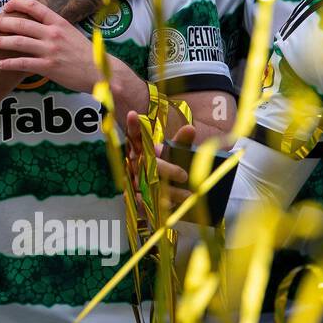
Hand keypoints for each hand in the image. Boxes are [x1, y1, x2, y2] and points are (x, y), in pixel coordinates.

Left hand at [0, 0, 97, 93]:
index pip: (34, 6)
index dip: (17, 4)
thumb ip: (54, 28)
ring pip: (18, 42)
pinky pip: (23, 63)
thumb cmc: (85, 54)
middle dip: (1, 23)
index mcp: (59, 22)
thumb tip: (37, 25)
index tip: (5, 7)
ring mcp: (50, 50)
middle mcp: (53, 33)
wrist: (101, 72)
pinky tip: (0, 64)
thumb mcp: (71, 33)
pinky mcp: (49, 67)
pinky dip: (9, 63)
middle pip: (21, 23)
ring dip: (0, 41)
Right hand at [125, 111, 196, 227]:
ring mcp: (134, 182)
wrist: (164, 197)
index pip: (134, 137)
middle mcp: (135, 165)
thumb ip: (181, 143)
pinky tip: (169, 207)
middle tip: (184, 175)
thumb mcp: (175, 155)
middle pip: (148, 165)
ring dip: (168, 191)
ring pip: (149, 186)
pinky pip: (143, 203)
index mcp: (142, 151)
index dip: (132, 127)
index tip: (133, 115)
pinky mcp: (136, 200)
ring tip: (187, 196)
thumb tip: (190, 128)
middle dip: (166, 169)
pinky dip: (156, 205)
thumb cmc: (168, 171)